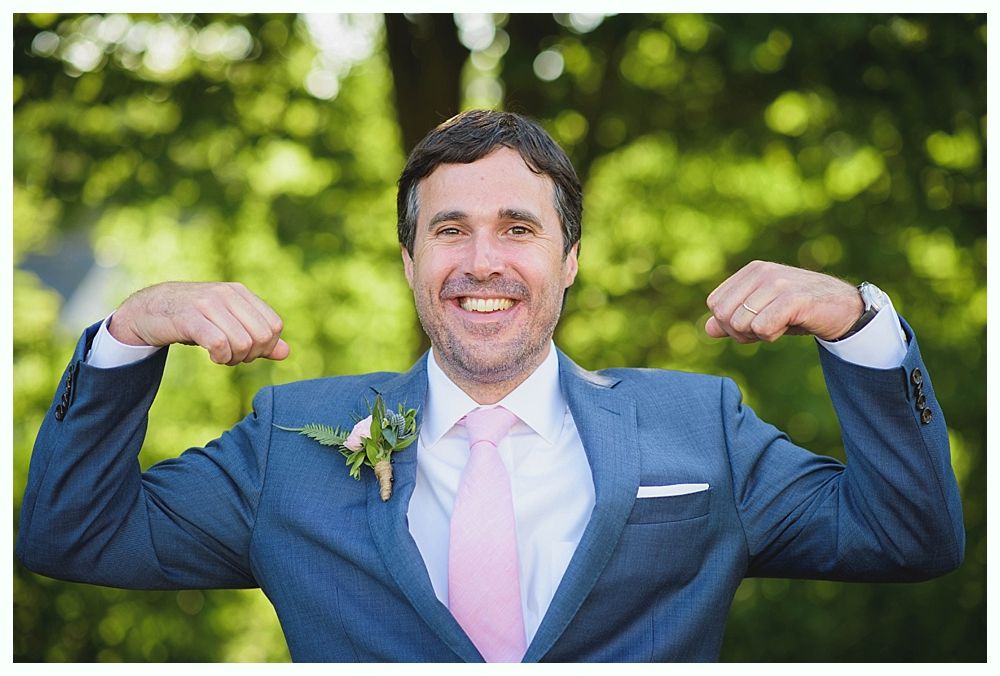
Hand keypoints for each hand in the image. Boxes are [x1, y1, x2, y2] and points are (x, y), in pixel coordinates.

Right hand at [108, 282, 288, 364]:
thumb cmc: (193, 318)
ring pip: (243, 342)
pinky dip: (220, 357)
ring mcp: (208, 303)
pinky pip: (219, 343)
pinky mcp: (189, 317)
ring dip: (234, 359)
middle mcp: (227, 294)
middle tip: (233, 357)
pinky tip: (213, 356)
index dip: (266, 347)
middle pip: (262, 337)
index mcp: (241, 293)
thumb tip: (286, 352)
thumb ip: (258, 338)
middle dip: (251, 355)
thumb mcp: (228, 323)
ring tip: (221, 356)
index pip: (275, 326)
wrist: (149, 309)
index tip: (248, 352)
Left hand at [705, 261, 862, 342]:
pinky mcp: (794, 298)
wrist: (844, 309)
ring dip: (759, 335)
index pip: (715, 304)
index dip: (727, 323)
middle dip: (740, 333)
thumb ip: (734, 319)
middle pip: (724, 315)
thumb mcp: (762, 313)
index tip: (751, 325)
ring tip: (780, 325)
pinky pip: (763, 327)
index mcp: (751, 272)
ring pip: (742, 323)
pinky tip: (789, 325)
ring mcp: (778, 283)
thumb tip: (708, 329)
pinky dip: (772, 335)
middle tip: (765, 329)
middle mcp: (761, 272)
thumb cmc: (800, 311)